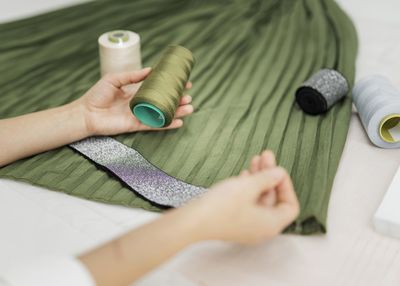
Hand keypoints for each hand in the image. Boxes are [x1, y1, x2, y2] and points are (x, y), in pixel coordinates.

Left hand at [77, 68, 193, 135]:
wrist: (86, 113)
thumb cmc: (97, 95)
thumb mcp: (115, 78)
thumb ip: (132, 76)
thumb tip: (150, 70)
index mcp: (136, 92)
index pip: (158, 88)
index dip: (170, 86)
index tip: (183, 82)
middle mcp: (141, 104)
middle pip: (163, 102)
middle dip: (178, 99)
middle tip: (189, 95)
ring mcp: (140, 115)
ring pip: (163, 114)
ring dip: (177, 112)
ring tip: (190, 108)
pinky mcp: (137, 125)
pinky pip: (155, 125)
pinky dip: (167, 124)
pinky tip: (179, 122)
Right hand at [187, 151, 299, 243]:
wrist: (192, 221)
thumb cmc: (221, 206)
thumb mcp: (248, 186)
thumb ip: (267, 178)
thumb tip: (279, 173)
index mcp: (271, 224)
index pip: (290, 206)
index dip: (287, 186)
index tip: (277, 170)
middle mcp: (261, 228)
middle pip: (274, 199)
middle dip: (270, 175)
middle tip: (266, 155)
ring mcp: (246, 225)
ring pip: (259, 199)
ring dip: (259, 178)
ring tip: (256, 158)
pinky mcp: (234, 220)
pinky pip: (247, 203)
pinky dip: (248, 187)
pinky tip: (245, 173)